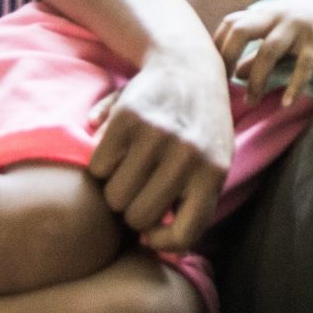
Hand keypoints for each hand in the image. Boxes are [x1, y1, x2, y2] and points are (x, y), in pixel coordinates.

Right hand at [84, 42, 236, 253]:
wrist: (188, 66)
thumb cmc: (200, 127)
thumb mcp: (214, 162)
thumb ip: (195, 205)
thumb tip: (155, 247)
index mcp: (214, 171)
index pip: (183, 236)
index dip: (161, 244)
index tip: (152, 234)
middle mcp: (188, 153)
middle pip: (138, 217)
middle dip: (132, 211)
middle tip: (139, 190)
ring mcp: (157, 134)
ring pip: (113, 196)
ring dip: (115, 188)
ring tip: (131, 169)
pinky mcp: (128, 117)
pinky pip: (98, 167)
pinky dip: (101, 165)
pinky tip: (119, 149)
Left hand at [216, 0, 312, 107]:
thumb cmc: (310, 26)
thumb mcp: (282, 37)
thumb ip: (258, 53)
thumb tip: (234, 73)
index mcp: (265, 13)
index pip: (230, 23)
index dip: (217, 46)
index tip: (211, 72)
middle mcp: (278, 14)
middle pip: (241, 29)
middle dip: (227, 57)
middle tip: (222, 85)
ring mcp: (299, 24)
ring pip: (268, 49)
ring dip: (257, 79)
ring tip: (252, 102)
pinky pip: (304, 62)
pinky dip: (294, 84)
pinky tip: (286, 102)